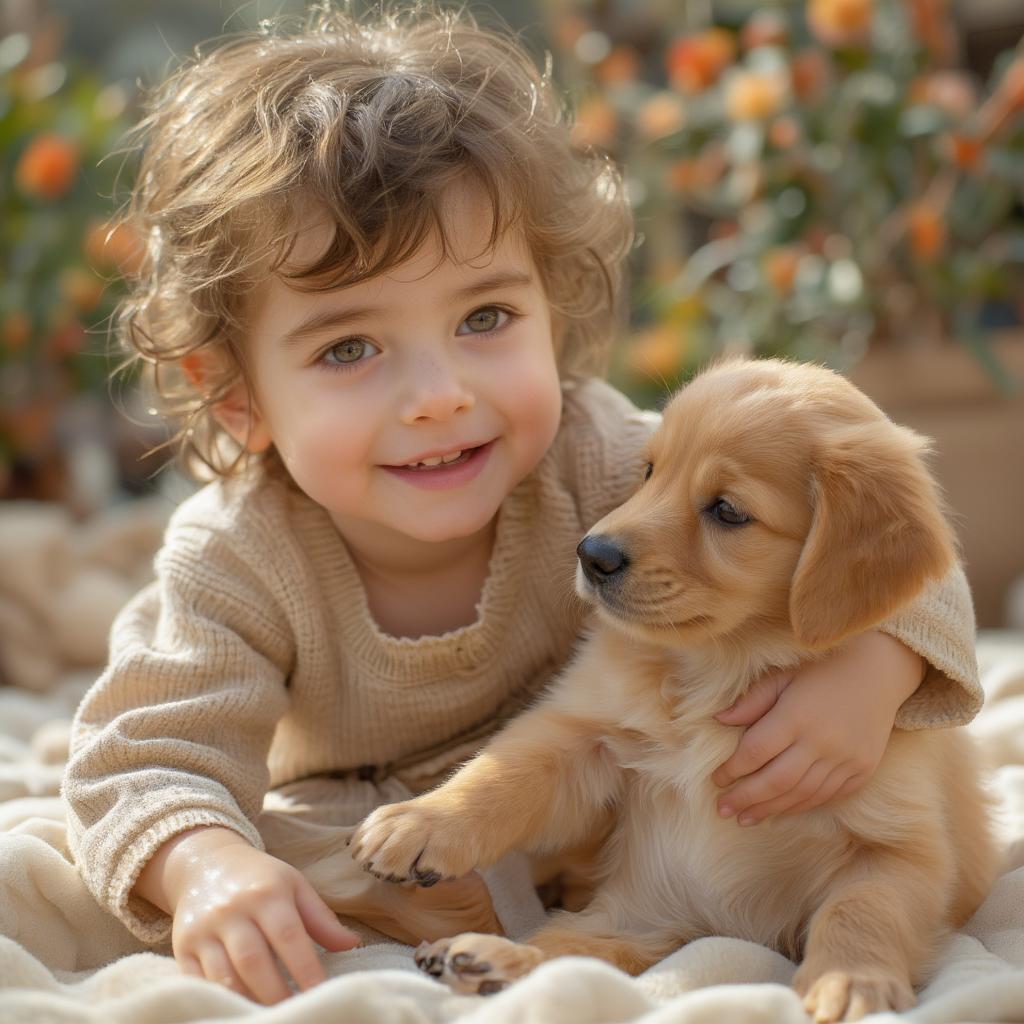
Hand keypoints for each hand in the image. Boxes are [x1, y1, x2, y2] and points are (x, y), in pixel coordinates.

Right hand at [139, 826, 359, 1003]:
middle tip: (296, 1013)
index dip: (306, 969)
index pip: (289, 935)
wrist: (205, 865)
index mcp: (267, 893)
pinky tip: (237, 1010)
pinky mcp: (182, 947)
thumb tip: (352, 944)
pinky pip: (197, 982)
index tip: (321, 995)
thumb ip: (321, 918)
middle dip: (276, 994)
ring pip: (224, 976)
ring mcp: (204, 930)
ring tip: (269, 1017)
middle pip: (254, 960)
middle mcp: (233, 910)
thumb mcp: (294, 886)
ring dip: (247, 1002)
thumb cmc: (260, 880)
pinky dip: (218, 999)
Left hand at [711, 631, 923, 824]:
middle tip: (722, 809)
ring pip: (801, 794)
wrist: (878, 673)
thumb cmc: (821, 671)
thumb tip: (719, 720)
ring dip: (770, 809)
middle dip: (746, 798)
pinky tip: (779, 810)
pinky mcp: (862, 771)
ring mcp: (846, 760)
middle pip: (777, 781)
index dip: (732, 769)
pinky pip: (826, 796)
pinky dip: (799, 806)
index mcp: (797, 715)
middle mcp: (822, 741)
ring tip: (745, 818)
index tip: (716, 779)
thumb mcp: (782, 677)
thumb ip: (752, 701)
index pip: (757, 751)